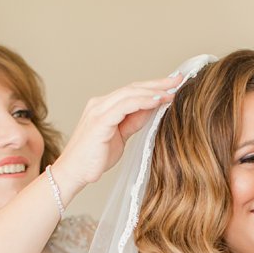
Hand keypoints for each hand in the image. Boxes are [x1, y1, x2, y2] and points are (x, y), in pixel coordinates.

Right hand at [53, 74, 182, 191]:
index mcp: (105, 107)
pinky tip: (156, 101)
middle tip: (178, 79)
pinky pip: (123, 107)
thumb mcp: (121, 136)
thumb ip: (133, 121)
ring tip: (171, 91)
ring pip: (130, 94)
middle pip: (133, 88)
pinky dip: (141, 102)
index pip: (133, 92)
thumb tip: (152, 110)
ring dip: (153, 91)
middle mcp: (100, 104)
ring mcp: (98, 111)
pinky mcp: (99, 122)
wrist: (74, 173)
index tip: (174, 85)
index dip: (154, 87)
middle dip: (158, 84)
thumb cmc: (95, 157)